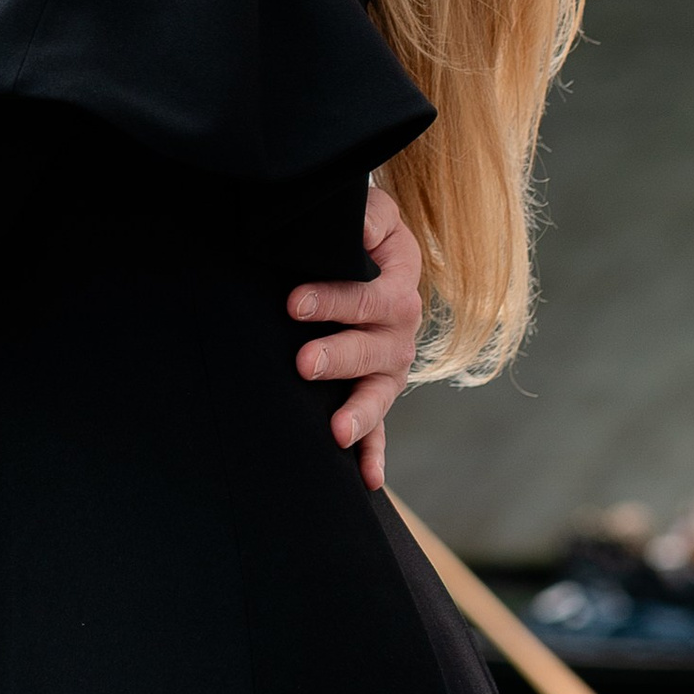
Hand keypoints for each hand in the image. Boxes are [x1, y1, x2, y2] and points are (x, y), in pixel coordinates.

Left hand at [289, 182, 422, 489]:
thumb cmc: (362, 234)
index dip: (333, 300)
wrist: (372, 254)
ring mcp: (390, 367)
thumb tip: (358, 228)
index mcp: (400, 286)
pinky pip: (381, 429)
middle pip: (373, 349)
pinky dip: (375, 454)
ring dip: (360, 413)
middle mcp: (400, 333)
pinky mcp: (376, 392)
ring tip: (335, 430)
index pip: (370, 297)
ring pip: (380, 394)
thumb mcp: (370, 214)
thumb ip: (368, 215)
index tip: (293, 303)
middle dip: (338, 356)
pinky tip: (368, 480)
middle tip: (303, 362)